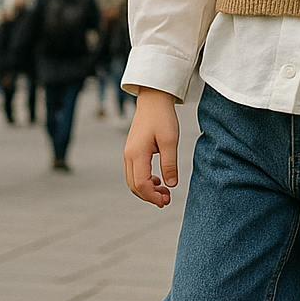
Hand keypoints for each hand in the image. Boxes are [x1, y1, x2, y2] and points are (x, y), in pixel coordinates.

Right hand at [124, 88, 178, 207]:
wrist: (153, 100)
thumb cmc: (162, 117)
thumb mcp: (170, 140)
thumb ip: (170, 164)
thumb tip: (171, 185)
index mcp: (137, 154)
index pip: (141, 184)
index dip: (153, 196)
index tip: (167, 201)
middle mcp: (129, 155)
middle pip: (134, 186)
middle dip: (149, 197)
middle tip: (167, 200)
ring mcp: (128, 153)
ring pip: (132, 181)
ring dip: (146, 190)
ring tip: (164, 192)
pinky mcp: (132, 151)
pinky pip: (133, 173)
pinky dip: (144, 181)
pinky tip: (158, 180)